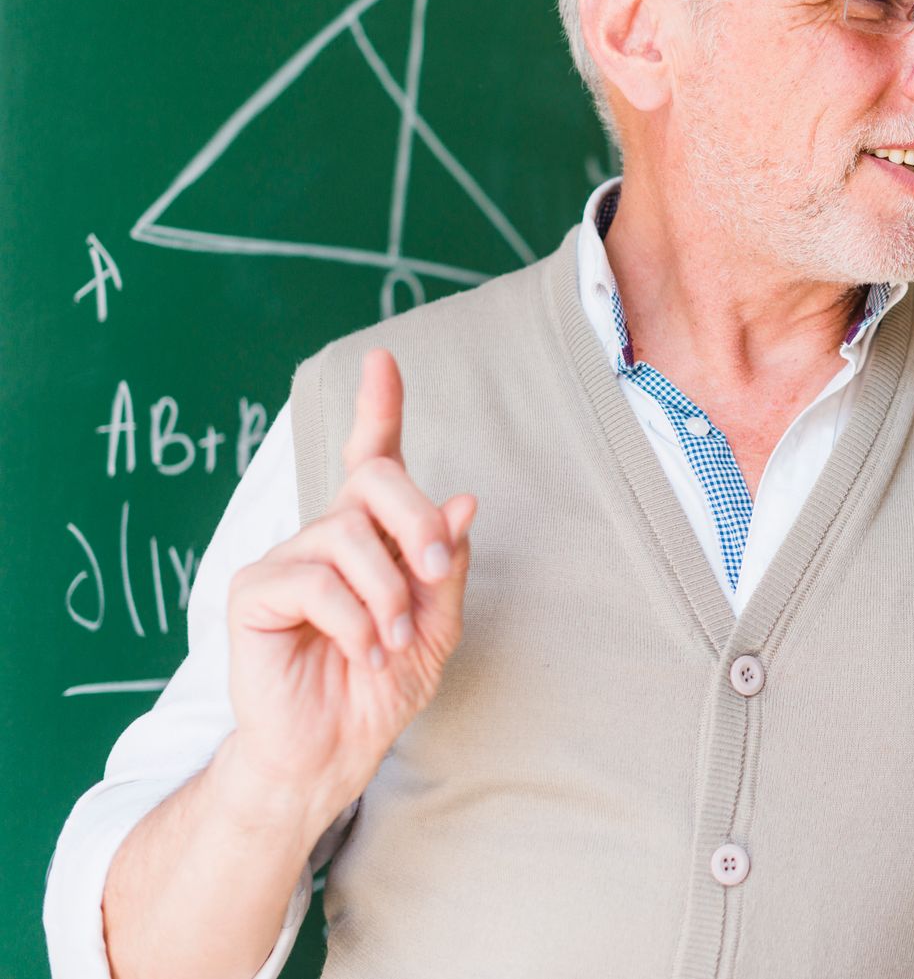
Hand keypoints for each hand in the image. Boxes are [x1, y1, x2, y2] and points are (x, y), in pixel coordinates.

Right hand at [225, 348, 476, 816]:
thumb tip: (462, 501)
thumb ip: (447, 564)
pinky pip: (315, 581)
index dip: (378, 407)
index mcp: (372, 534)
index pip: (371, 457)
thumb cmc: (383, 684)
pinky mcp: (254, 591)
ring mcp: (286, 558)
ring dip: (388, 595)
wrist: (334, 749)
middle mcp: (326, 534)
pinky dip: (355, 621)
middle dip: (418, 521)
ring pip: (348, 534)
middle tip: (437, 577)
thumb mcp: (438, 625)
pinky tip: (362, 653)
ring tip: (392, 642)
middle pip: (374, 479)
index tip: (383, 361)